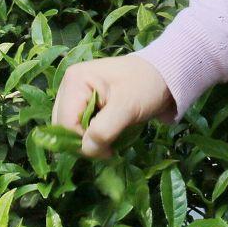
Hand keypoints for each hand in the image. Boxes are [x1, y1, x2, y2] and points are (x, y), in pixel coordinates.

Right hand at [53, 54, 174, 157]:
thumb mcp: (126, 107)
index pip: (64, 122)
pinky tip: (108, 133)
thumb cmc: (146, 86)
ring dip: (88, 139)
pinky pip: (79, 126)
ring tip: (110, 139)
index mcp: (74, 81)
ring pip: (69, 128)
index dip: (82, 142)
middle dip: (83, 141)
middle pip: (62, 126)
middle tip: (108, 147)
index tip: (108, 150)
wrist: (164, 76)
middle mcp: (69, 86)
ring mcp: (76, 94)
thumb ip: (103, 130)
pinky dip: (91, 135)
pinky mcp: (84, 102)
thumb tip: (86, 150)